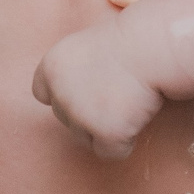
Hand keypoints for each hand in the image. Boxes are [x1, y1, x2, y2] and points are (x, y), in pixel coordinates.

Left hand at [33, 28, 162, 158]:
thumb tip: (79, 94)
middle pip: (66, 120)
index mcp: (52, 67)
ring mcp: (80, 116)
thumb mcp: (88, 47)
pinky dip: (125, 142)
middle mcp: (59, 94)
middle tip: (116, 95)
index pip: (42, 93)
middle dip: (87, 114)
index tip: (83, 93)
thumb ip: (73, 71)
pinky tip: (137, 118)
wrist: (151, 48)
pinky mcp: (105, 133)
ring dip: (105, 129)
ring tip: (128, 104)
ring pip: (85, 139)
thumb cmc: (128, 41)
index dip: (63, 96)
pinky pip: (111, 152)